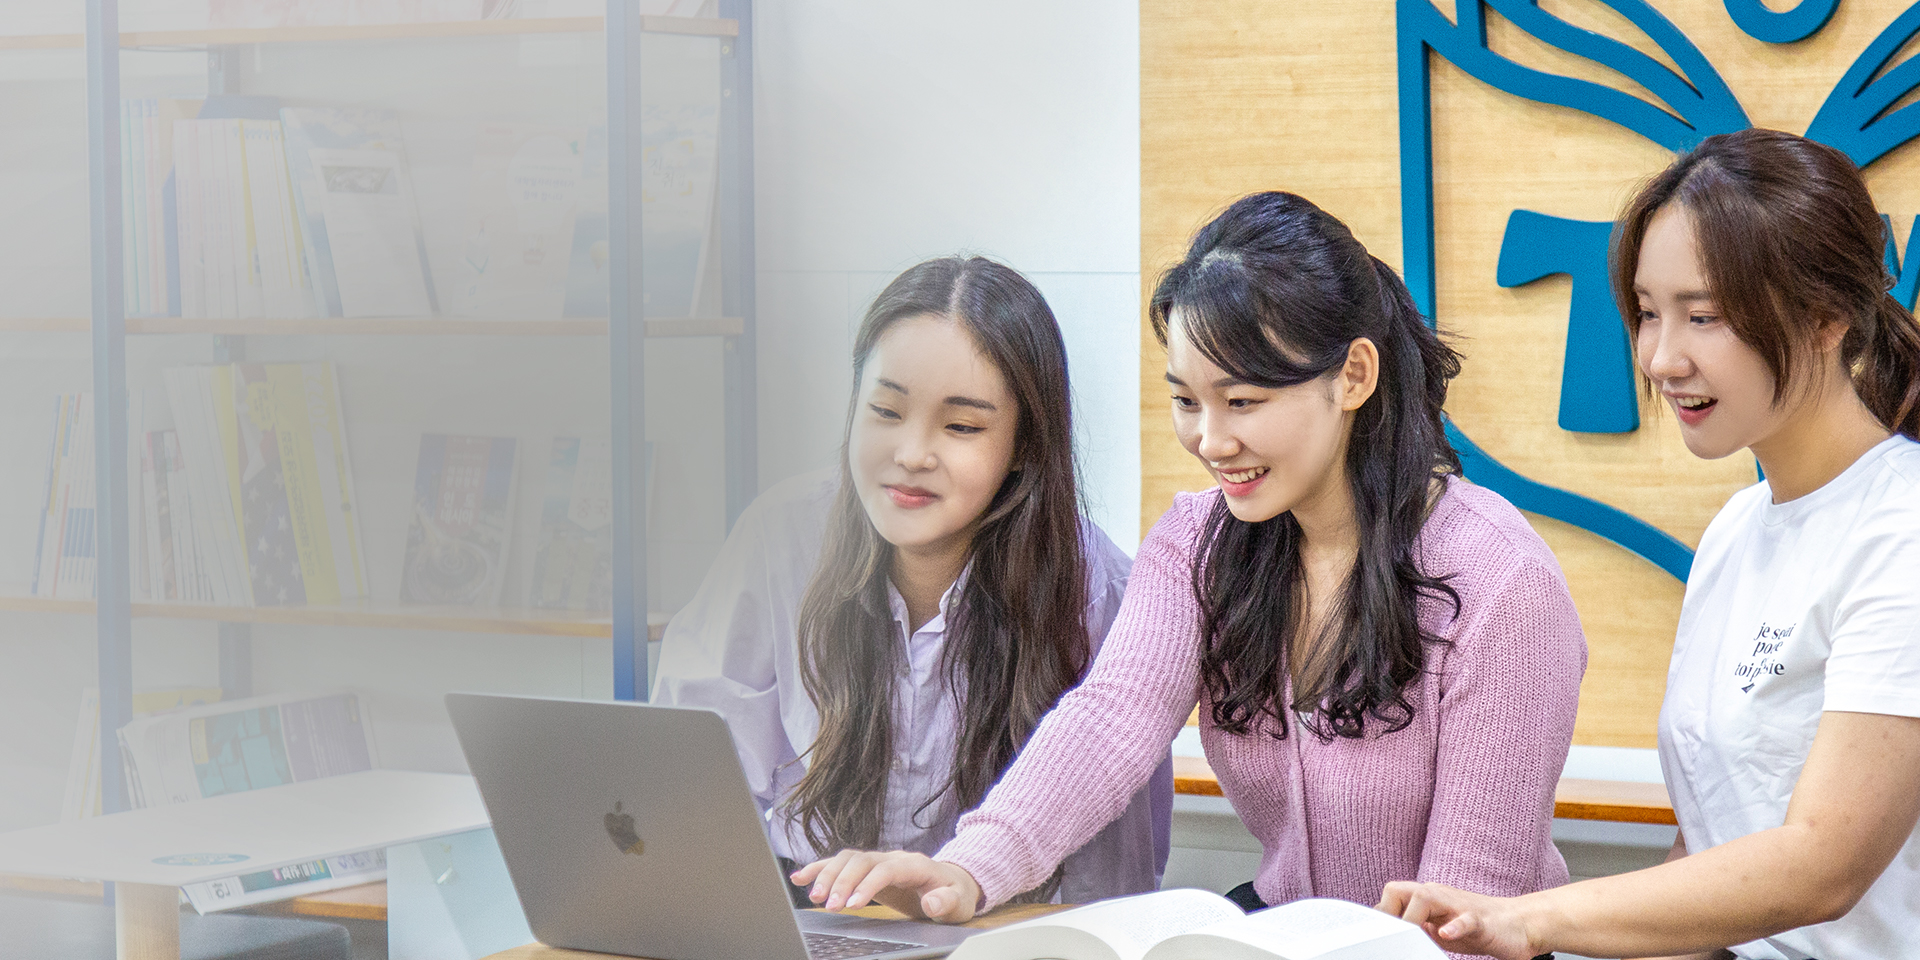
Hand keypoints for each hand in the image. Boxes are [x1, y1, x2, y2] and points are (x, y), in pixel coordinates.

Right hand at [790, 850, 982, 922]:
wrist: (952, 883)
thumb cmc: (954, 894)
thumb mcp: (958, 902)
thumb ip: (945, 901)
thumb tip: (930, 902)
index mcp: (914, 864)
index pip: (886, 869)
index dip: (868, 884)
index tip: (853, 905)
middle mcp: (893, 857)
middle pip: (861, 861)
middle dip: (842, 881)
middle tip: (828, 904)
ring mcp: (878, 860)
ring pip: (847, 859)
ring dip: (828, 875)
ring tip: (814, 896)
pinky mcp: (867, 869)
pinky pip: (840, 864)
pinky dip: (819, 869)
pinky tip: (800, 877)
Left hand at [1377, 881, 1539, 959]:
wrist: (1518, 924)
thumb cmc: (1475, 928)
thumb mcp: (1437, 931)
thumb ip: (1415, 929)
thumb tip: (1387, 937)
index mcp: (1425, 899)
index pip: (1390, 897)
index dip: (1379, 915)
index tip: (1373, 937)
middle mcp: (1438, 896)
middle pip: (1397, 890)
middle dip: (1388, 914)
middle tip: (1388, 938)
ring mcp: (1459, 905)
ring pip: (1426, 897)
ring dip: (1411, 918)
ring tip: (1408, 938)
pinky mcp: (1481, 920)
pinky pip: (1465, 920)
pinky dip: (1454, 927)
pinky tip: (1446, 935)